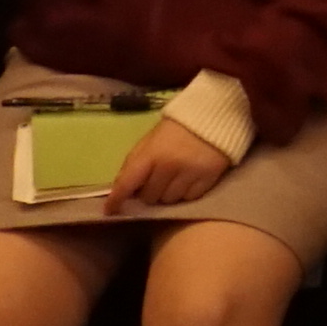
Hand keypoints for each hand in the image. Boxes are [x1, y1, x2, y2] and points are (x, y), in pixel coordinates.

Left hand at [108, 110, 235, 211]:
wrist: (216, 114)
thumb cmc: (177, 128)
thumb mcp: (150, 140)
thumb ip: (135, 163)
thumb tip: (122, 189)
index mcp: (150, 154)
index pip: (127, 183)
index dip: (116, 199)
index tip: (110, 211)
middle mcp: (169, 166)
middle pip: (149, 197)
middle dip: (149, 193)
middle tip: (155, 182)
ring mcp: (190, 173)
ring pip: (169, 200)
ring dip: (167, 194)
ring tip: (174, 181)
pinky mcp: (209, 178)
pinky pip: (190, 198)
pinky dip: (186, 194)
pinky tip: (188, 180)